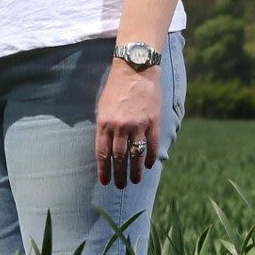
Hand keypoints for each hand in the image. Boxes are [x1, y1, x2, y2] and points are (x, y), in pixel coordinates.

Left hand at [95, 61, 162, 187]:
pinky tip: (147, 165)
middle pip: (119, 157)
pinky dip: (149, 157)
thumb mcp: (102, 107)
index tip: (104, 181)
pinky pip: (151, 144)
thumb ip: (104, 127)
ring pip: (135, 154)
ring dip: (134, 171)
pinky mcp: (152, 121)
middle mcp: (119, 126)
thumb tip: (106, 149)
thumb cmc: (116, 88)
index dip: (103, 169)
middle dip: (119, 174)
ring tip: (134, 181)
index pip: (102, 153)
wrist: (135, 69)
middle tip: (120, 186)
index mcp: (104, 123)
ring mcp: (137, 124)